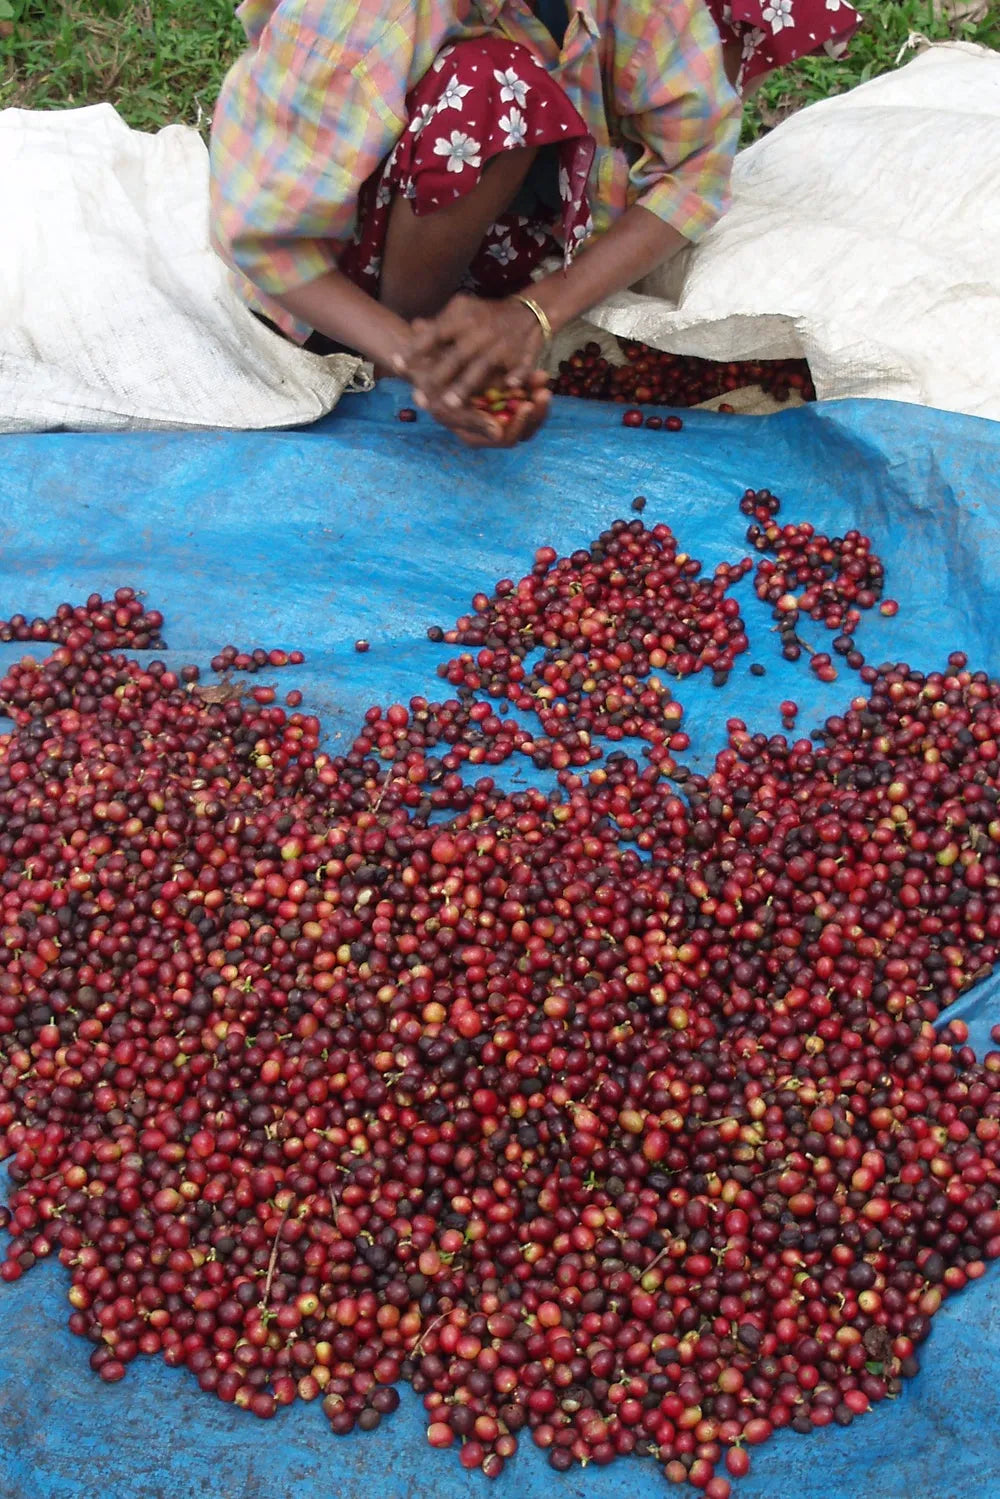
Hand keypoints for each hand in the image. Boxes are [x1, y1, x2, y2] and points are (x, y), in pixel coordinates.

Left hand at [399, 293, 546, 412]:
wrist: (529, 312)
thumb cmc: (486, 316)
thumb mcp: (462, 312)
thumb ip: (439, 323)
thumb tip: (413, 327)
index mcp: (463, 318)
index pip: (435, 334)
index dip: (415, 349)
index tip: (396, 364)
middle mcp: (481, 332)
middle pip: (457, 356)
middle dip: (438, 376)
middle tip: (419, 397)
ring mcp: (503, 344)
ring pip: (483, 367)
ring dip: (467, 385)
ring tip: (451, 404)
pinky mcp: (523, 355)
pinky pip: (521, 367)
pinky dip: (517, 376)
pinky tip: (510, 387)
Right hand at [421, 375, 550, 447]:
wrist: (422, 361)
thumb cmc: (428, 386)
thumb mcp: (446, 404)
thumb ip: (473, 420)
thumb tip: (498, 434)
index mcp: (476, 435)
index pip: (506, 439)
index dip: (519, 425)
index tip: (526, 406)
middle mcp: (490, 427)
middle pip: (523, 429)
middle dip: (536, 412)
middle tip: (543, 394)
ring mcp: (499, 410)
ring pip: (528, 413)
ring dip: (538, 399)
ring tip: (542, 380)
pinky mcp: (504, 394)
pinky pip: (524, 395)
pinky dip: (531, 385)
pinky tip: (539, 373)